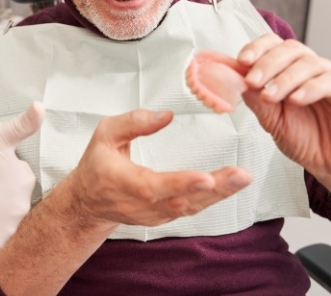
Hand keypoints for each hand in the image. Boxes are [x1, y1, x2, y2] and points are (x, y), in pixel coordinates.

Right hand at [69, 109, 251, 227]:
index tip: (205, 178)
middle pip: (182, 200)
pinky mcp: (164, 216)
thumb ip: (133, 122)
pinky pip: (191, 208)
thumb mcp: (105, 135)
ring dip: (220, 194)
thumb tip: (166, 115)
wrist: (88, 202)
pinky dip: (212, 198)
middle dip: (215, 189)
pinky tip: (230, 185)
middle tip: (241, 175)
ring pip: (190, 207)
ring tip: (242, 178)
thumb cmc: (97, 166)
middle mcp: (141, 204)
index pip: (154, 186)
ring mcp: (154, 214)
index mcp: (124, 183)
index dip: (181, 183)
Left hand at [238, 34, 330, 185]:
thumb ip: (256, 99)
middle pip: (292, 50)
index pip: (275, 45)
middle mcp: (314, 69)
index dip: (258, 48)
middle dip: (267, 64)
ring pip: (311, 64)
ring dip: (286, 78)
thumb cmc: (305, 140)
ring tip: (270, 96)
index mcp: (292, 70)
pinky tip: (297, 99)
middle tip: (252, 81)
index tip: (241, 60)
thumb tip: (235, 79)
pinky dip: (312, 88)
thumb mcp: (272, 120)